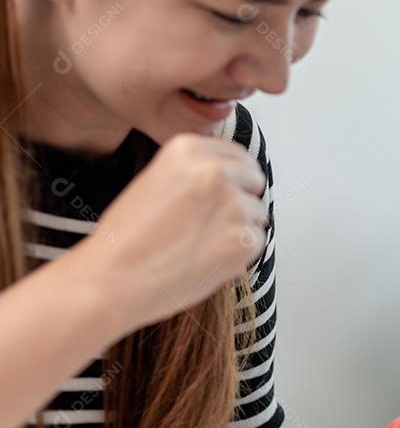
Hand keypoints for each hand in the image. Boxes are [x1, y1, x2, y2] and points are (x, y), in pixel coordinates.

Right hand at [82, 134, 267, 330]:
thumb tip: (232, 178)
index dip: (235, 175)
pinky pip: (258, 241)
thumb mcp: (155, 181)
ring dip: (240, 228)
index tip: (231, 187)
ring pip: (257, 213)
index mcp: (188, 149)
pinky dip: (240, 253)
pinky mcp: (244, 239)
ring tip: (201, 242)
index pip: (237, 154)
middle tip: (217, 220)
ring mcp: (233, 205)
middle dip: (243, 198)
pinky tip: (207, 257)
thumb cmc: (127, 239)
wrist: (115, 278)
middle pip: (255, 179)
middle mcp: (214, 171)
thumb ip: (194, 173)